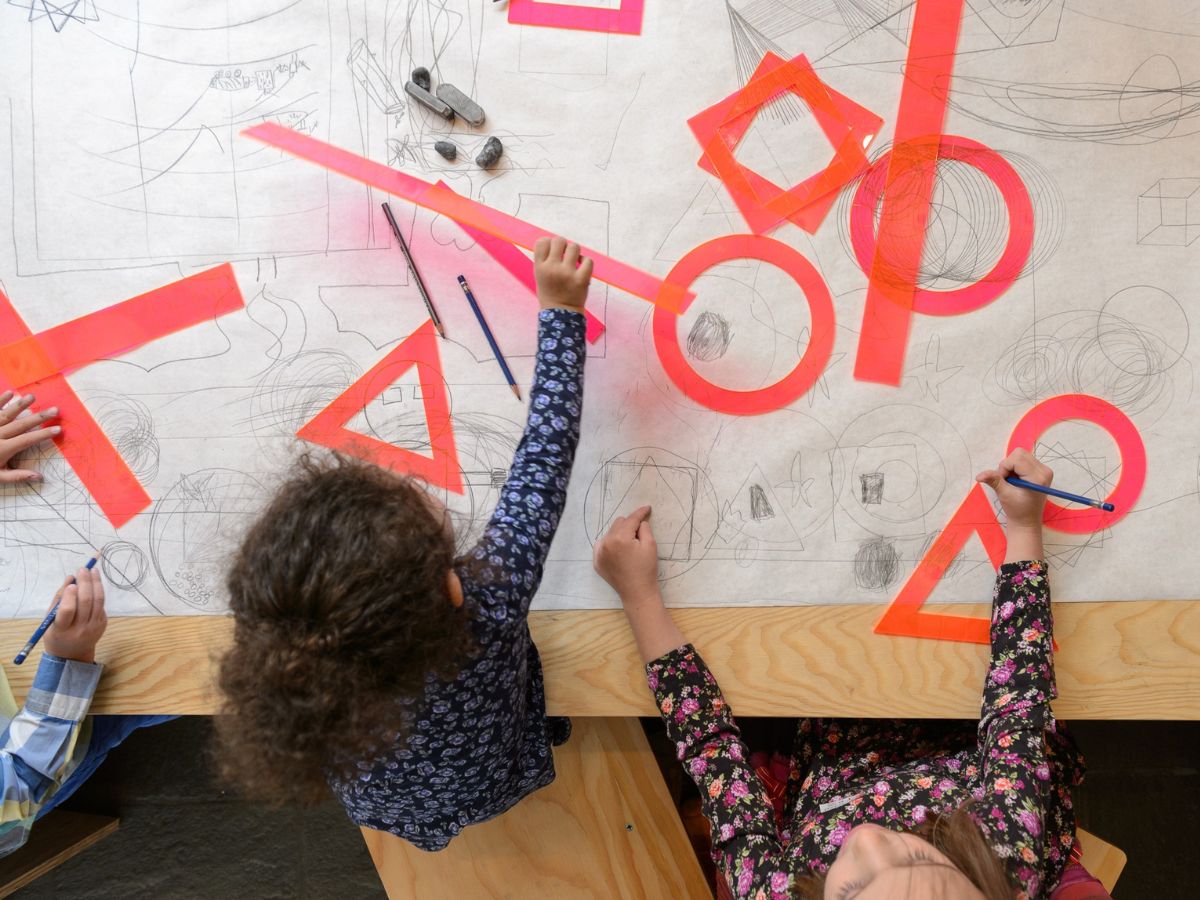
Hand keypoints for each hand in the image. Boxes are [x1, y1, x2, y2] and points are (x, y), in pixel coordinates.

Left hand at [0, 392, 59, 483]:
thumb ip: (17, 476)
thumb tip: (40, 477)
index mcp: (2, 449)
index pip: (27, 440)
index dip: (43, 434)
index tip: (58, 429)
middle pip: (21, 424)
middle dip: (39, 417)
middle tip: (55, 409)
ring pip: (7, 414)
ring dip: (20, 405)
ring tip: (33, 397)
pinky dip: (0, 400)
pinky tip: (10, 393)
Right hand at [44, 566, 106, 663]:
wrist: (72, 654)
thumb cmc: (57, 633)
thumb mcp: (49, 620)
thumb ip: (58, 600)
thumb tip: (70, 578)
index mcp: (61, 630)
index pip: (67, 612)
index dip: (70, 597)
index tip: (71, 584)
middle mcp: (80, 629)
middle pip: (86, 602)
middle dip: (85, 583)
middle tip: (83, 569)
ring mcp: (94, 627)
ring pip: (98, 601)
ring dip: (96, 583)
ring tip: (93, 570)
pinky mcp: (103, 623)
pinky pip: (101, 605)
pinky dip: (98, 592)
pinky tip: (95, 583)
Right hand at [533, 236, 592, 311]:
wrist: (560, 315)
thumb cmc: (550, 293)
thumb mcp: (539, 276)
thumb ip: (545, 259)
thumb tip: (554, 241)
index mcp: (539, 267)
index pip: (542, 241)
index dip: (549, 243)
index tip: (552, 252)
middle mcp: (552, 268)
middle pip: (559, 240)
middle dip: (563, 245)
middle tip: (564, 256)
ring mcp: (567, 273)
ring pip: (574, 247)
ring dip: (574, 252)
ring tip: (573, 261)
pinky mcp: (581, 279)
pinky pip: (587, 260)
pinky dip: (585, 262)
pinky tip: (581, 268)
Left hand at [594, 507, 686, 663]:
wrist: (637, 592)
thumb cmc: (646, 569)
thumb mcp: (651, 545)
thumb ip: (644, 528)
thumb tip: (638, 522)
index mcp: (620, 538)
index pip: (631, 519)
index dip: (640, 512)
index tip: (647, 508)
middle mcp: (606, 543)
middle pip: (619, 523)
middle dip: (629, 526)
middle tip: (639, 536)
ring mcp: (599, 553)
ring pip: (610, 533)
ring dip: (619, 534)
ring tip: (629, 546)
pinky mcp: (597, 561)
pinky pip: (602, 544)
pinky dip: (610, 544)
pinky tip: (619, 552)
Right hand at [976, 448, 1050, 562]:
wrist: (1027, 520)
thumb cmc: (1017, 510)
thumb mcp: (1004, 495)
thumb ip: (994, 481)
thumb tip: (979, 475)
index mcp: (1037, 477)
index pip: (1016, 459)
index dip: (1004, 468)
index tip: (1003, 482)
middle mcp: (1044, 471)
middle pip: (1019, 453)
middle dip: (1008, 466)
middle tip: (1007, 481)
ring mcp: (1045, 470)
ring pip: (1021, 455)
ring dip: (1011, 466)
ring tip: (1013, 481)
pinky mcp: (1042, 471)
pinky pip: (1025, 459)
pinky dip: (1016, 467)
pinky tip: (1018, 480)